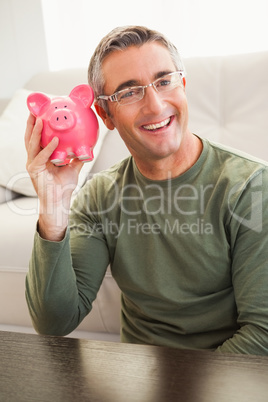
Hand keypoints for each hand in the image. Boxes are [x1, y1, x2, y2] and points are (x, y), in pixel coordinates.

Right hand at [25, 114, 82, 239]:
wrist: (59, 201)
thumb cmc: (63, 186)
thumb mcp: (73, 168)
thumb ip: (77, 158)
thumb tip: (86, 147)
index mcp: (40, 156)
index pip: (37, 137)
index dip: (37, 125)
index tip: (41, 112)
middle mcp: (34, 158)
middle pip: (30, 137)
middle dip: (31, 123)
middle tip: (35, 110)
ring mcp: (32, 164)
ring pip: (32, 144)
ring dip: (35, 131)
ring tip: (40, 119)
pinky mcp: (34, 170)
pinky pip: (41, 156)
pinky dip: (48, 148)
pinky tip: (54, 140)